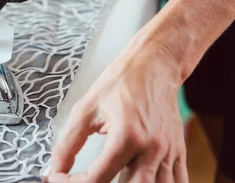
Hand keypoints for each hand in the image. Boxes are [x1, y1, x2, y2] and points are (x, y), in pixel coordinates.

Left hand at [46, 29, 188, 182]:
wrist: (155, 64)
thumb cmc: (122, 81)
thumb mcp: (86, 108)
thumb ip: (69, 141)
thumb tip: (56, 167)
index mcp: (127, 135)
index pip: (97, 178)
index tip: (60, 178)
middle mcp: (151, 148)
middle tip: (85, 181)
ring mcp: (168, 153)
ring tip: (112, 179)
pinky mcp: (179, 153)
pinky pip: (178, 182)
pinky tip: (139, 181)